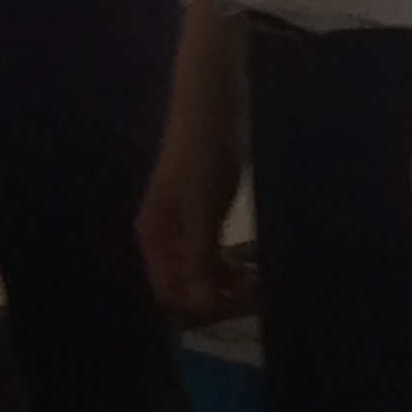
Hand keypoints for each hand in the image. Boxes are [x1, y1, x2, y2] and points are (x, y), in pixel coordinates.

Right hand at [136, 117, 257, 323]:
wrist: (213, 108)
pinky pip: (212, 254)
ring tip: (257, 277)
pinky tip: (251, 263)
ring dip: (226, 281)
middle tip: (256, 287)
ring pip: (201, 271)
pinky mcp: (203, 215)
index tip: (235, 299)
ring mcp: (184, 226)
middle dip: (218, 293)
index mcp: (153, 237)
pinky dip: (230, 264)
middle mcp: (163, 238)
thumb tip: (202, 303)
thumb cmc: (203, 158)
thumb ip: (199, 259)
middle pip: (185, 285)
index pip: (167, 290)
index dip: (198, 302)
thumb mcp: (202, 212)